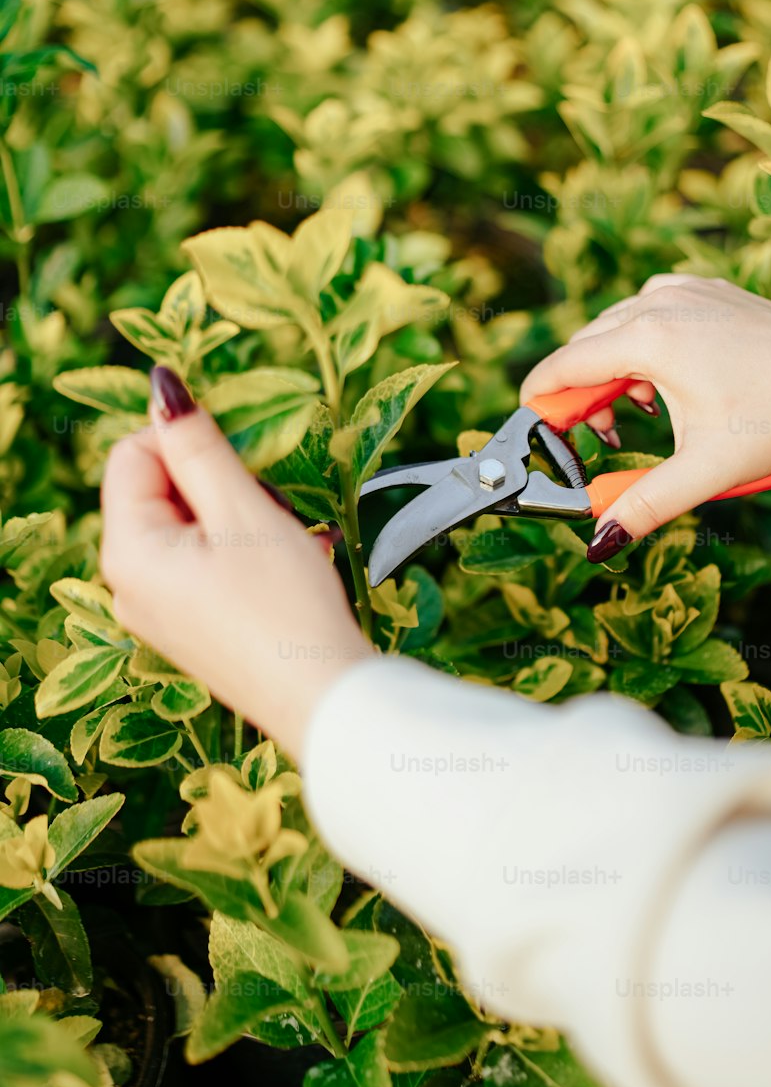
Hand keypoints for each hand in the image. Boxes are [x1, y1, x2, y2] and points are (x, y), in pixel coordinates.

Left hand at [100, 367, 370, 762]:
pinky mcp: (191, 626)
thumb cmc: (287, 608)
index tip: (245, 465)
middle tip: (270, 512)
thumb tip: (162, 386)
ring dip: (240, 515)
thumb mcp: (244, 511)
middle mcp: (130, 583)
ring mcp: (159, 609)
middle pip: (160, 489)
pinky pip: (205, 561)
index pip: (132, 453)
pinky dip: (245, 549)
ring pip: (190, 524)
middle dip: (220, 483)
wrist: (325, 700)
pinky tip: (285, 567)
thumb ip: (199, 445)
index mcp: (129, 550)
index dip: (189, 442)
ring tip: (284, 544)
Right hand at [521, 277, 770, 561]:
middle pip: (586, 348)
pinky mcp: (704, 290)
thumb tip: (600, 540)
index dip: (541, 405)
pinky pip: (649, 315)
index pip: (563, 367)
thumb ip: (644, 505)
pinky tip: (665, 386)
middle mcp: (659, 302)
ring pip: (616, 330)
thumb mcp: (705, 470)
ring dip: (612, 373)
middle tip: (600, 441)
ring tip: (636, 417)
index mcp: (649, 339)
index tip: (536, 434)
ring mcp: (683, 290)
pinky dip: (642, 350)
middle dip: (581, 397)